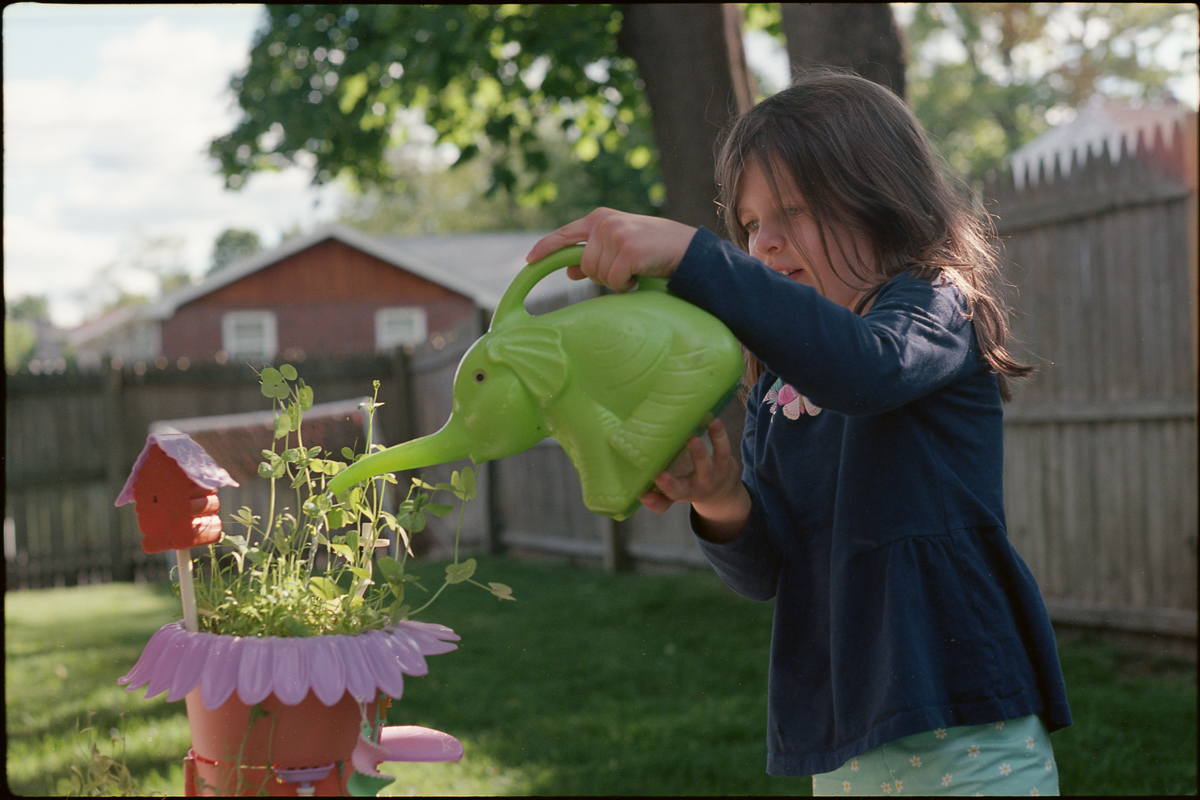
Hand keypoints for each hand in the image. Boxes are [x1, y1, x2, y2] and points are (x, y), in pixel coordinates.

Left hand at [526, 207, 696, 291]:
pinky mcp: (627, 250)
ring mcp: (615, 235)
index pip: (565, 234)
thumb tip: (570, 272)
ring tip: (636, 268)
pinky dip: (626, 285)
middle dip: (602, 275)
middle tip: (626, 268)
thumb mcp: (620, 246)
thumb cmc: (653, 249)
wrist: (688, 249)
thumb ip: (595, 254)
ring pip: (598, 276)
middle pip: (584, 266)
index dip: (546, 248)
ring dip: (616, 280)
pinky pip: (614, 282)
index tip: (530, 260)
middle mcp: (604, 223)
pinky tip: (641, 273)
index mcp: (600, 218)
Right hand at [639, 419, 749, 542]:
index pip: (662, 502)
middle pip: (682, 490)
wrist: (721, 490)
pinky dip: (719, 436)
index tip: (645, 493)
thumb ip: (653, 485)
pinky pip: (723, 450)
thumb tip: (628, 472)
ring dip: (698, 454)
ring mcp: (710, 477)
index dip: (654, 500)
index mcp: (677, 494)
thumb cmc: (686, 483)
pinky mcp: (725, 463)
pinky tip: (713, 421)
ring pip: (705, 468)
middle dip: (671, 483)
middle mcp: (693, 489)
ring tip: (692, 439)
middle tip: (660, 475)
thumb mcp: (671, 488)